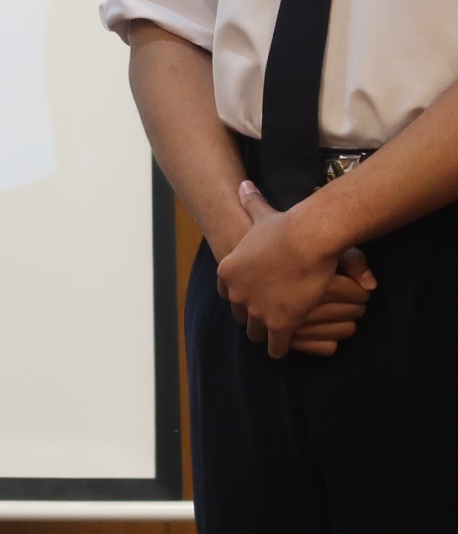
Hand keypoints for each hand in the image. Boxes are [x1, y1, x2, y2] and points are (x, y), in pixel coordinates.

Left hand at [216, 181, 360, 357]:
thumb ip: (250, 203)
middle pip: (240, 315)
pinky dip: (279, 348)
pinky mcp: (278, 325)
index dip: (241, 294)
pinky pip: (275, 346)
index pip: (227, 292)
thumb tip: (243, 185)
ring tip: (275, 334)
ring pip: (255, 333)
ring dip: (264, 334)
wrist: (306, 241)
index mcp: (227, 271)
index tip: (252, 296)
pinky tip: (283, 349)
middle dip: (251, 316)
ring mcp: (256, 311)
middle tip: (265, 317)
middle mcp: (237, 294)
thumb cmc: (285, 227)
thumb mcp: (260, 214)